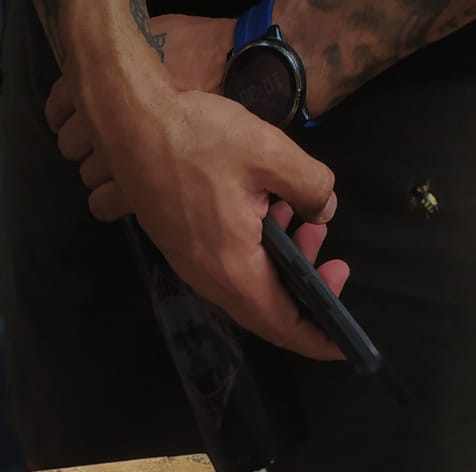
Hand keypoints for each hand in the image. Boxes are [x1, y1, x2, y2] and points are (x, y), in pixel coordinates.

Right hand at [46, 36, 349, 360]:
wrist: (131, 126)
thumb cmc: (197, 138)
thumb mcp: (270, 151)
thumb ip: (311, 185)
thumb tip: (324, 209)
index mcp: (235, 268)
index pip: (283, 325)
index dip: (317, 338)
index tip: (344, 342)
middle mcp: (211, 280)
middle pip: (268, 312)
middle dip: (307, 295)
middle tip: (335, 259)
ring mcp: (194, 266)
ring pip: (250, 288)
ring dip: (284, 268)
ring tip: (307, 223)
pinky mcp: (185, 248)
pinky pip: (231, 270)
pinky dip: (260, 255)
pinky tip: (273, 213)